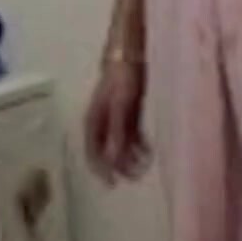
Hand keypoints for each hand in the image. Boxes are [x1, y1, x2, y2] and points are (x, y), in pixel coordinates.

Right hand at [83, 61, 148, 184]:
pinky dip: (139, 146)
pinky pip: (132, 136)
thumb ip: (118, 133)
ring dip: (131, 158)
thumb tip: (115, 159)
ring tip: (144, 166)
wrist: (127, 57)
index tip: (113, 183)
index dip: (101, 170)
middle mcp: (102, 124)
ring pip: (120, 146)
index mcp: (94, 123)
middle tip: (134, 177)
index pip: (93, 153)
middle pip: (107, 153)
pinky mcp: (128, 115)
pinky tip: (148, 152)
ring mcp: (115, 120)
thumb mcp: (120, 107)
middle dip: (119, 167)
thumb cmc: (121, 80)